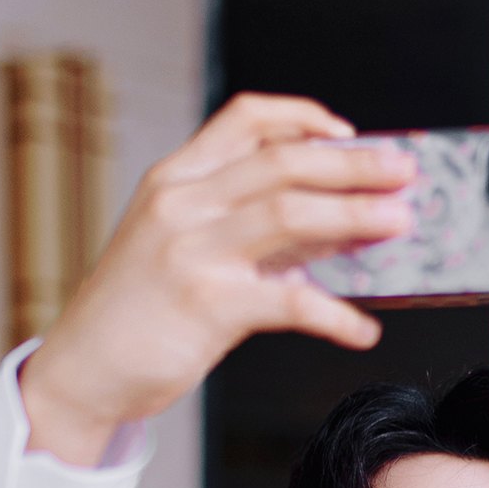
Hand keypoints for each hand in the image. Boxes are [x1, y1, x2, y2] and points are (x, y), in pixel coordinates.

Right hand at [19, 94, 416, 463]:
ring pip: (291, 214)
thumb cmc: (139, 310)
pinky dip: (335, 315)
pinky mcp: (207, 304)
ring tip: (400, 224)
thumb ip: (250, 228)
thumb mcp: (184, 245)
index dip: (304, 117)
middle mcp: (182, 202)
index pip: (246, 119)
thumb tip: (336, 222)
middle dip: (354, 164)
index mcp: (177, 177)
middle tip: (405, 172)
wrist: (83, 370)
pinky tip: (361, 329)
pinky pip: (289, 301)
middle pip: (284, 162)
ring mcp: (192, 251)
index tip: (349, 132)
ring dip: (356, 215)